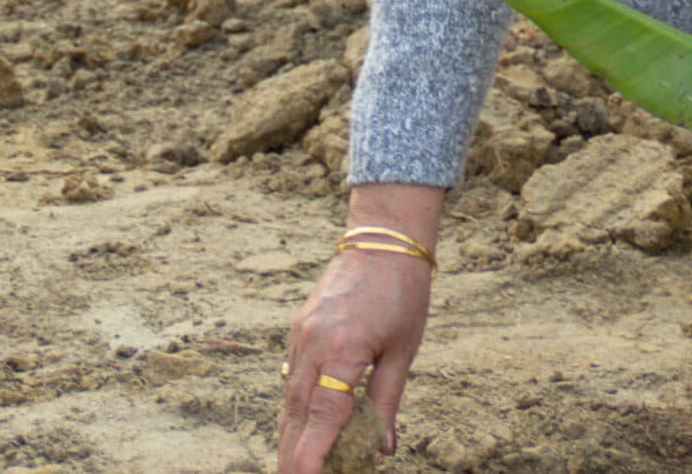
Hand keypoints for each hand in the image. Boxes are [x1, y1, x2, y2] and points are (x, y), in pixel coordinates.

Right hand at [276, 190, 440, 473]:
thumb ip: (386, 401)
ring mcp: (301, 336)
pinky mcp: (299, 330)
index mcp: (344, 350)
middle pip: (296, 415)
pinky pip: (291, 380)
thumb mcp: (403, 349)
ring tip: (294, 469)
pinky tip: (297, 431)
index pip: (322, 417)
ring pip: (288, 401)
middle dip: (293, 456)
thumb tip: (381, 448)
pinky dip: (293, 410)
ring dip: (289, 438)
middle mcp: (313, 345)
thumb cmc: (403, 292)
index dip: (311, 456)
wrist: (383, 240)